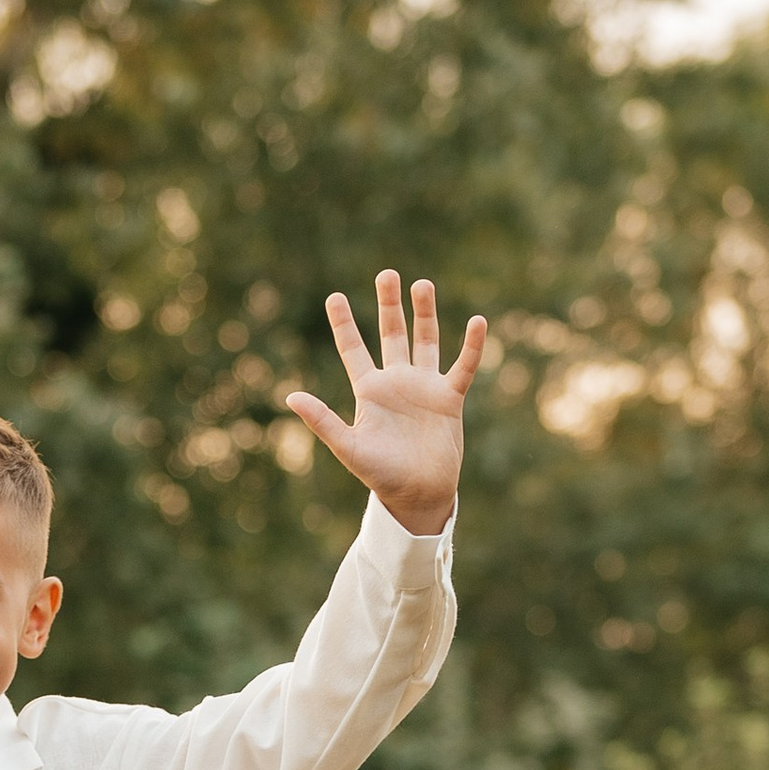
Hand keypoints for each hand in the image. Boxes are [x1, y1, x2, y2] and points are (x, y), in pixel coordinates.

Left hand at [284, 271, 484, 536]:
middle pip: (392, 334)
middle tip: (387, 274)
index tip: (334, 296)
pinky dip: (471, 345)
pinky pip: (463, 366)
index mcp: (369, 391)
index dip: (344, 324)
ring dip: (425, 314)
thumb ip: (322, 420)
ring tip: (422, 284)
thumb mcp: (348, 447)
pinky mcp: (450, 398)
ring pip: (426, 341)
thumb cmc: (380, 475)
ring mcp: (424, 387)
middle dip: (389, 305)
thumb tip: (290, 395)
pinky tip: (477, 321)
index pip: (353, 349)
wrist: (417, 495)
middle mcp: (396, 382)